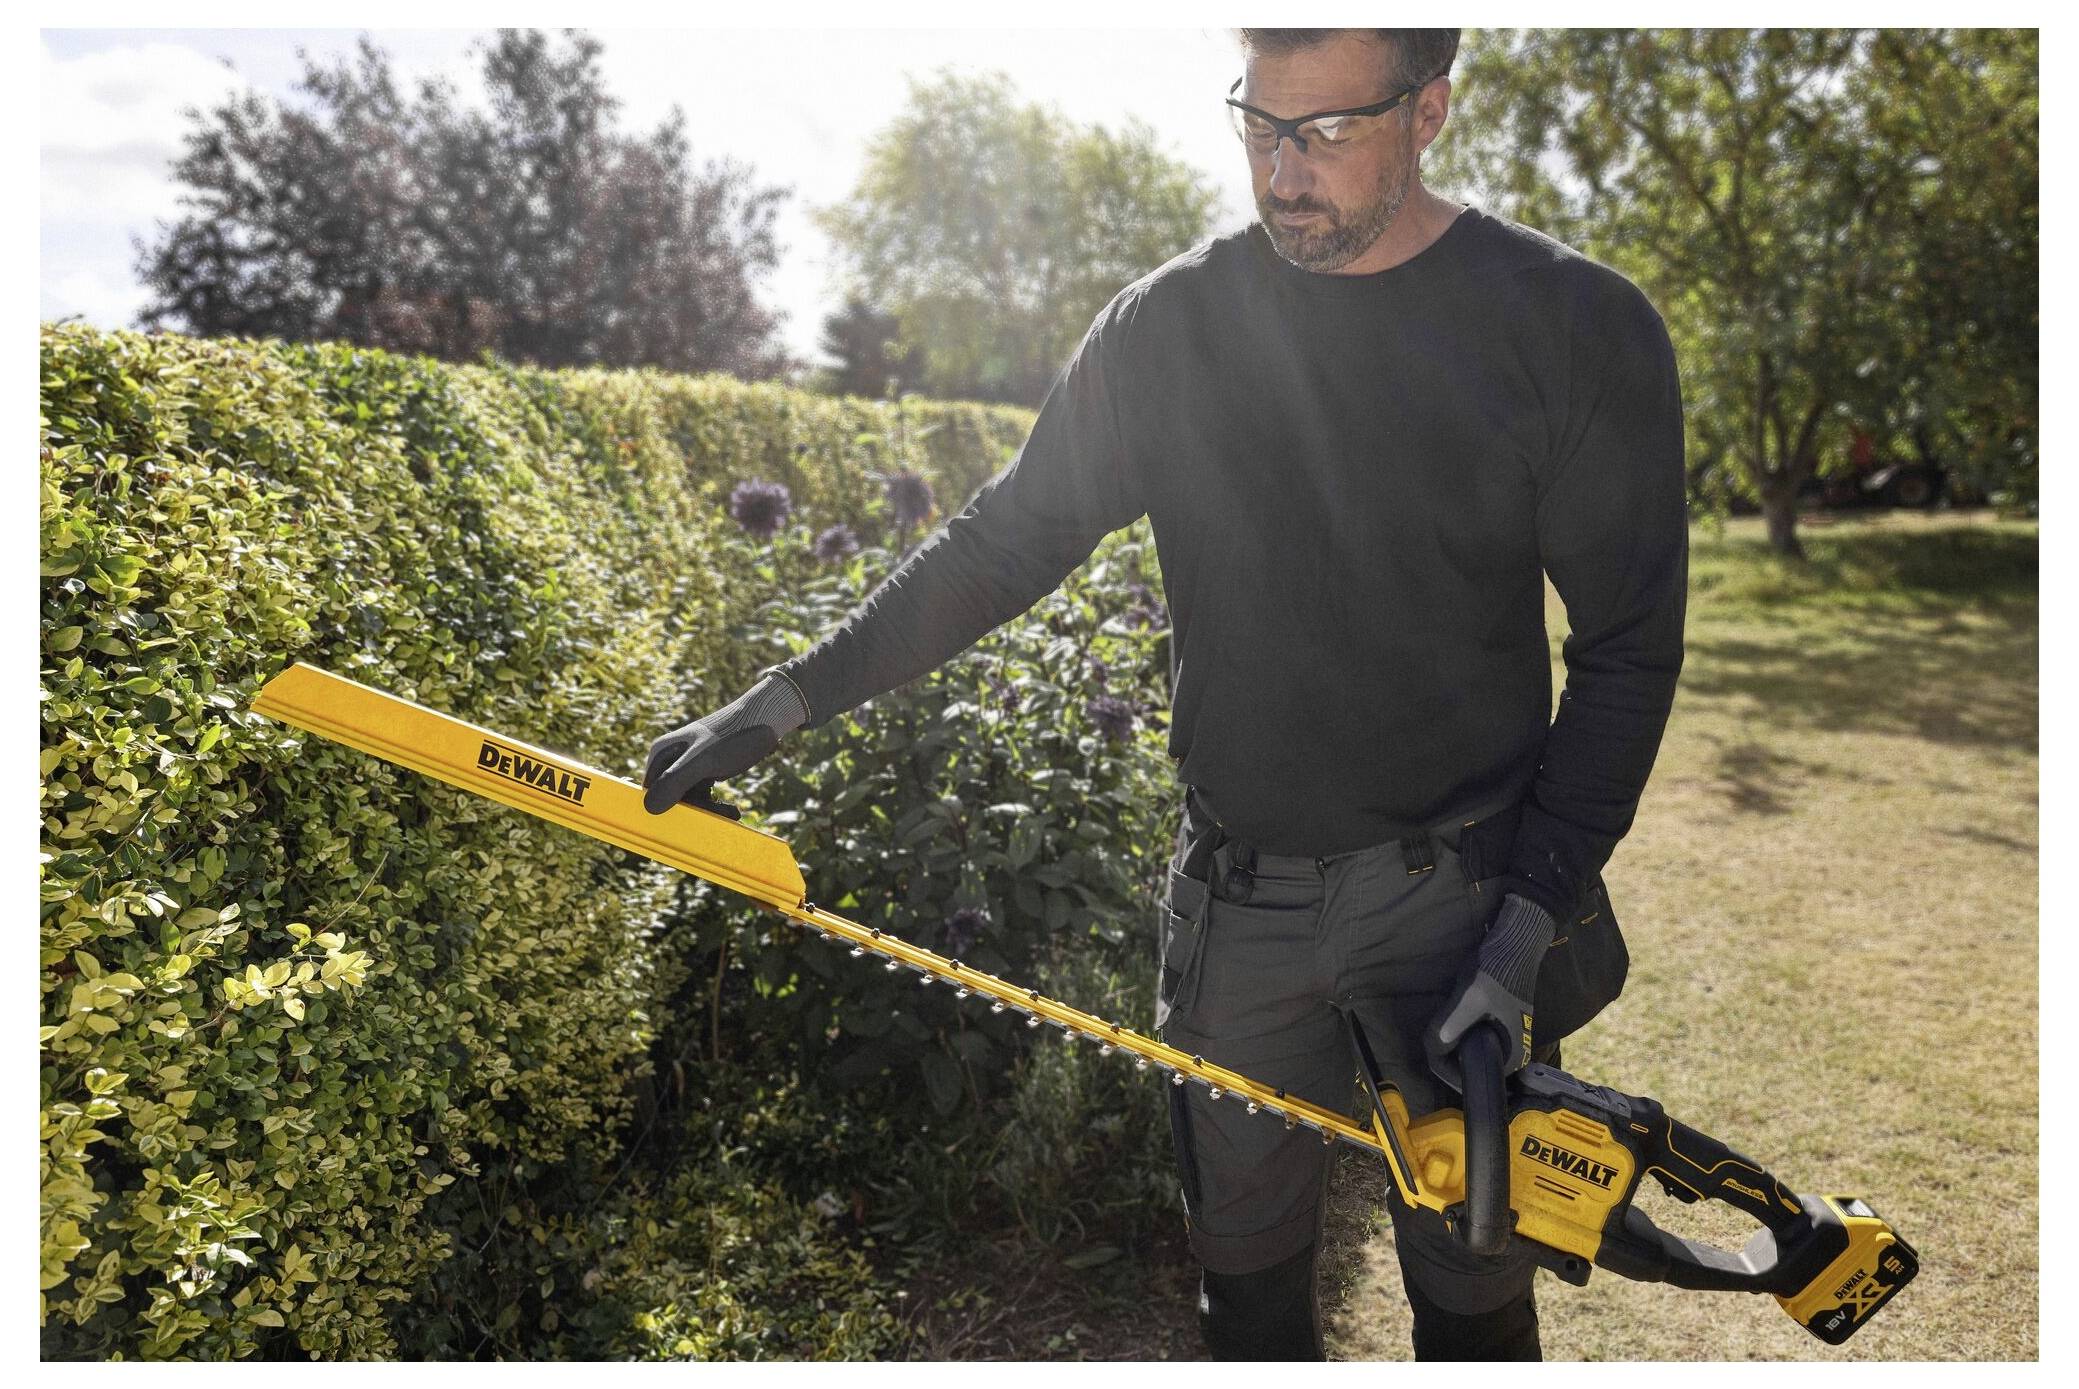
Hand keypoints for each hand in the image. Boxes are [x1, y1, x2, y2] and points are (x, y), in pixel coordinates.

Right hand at [641, 672, 808, 815]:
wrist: (767, 720)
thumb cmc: (735, 736)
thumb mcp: (704, 760)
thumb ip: (676, 780)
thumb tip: (649, 807)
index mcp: (661, 754)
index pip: (653, 794)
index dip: (674, 809)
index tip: (699, 816)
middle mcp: (670, 758)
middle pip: (672, 798)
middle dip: (699, 810)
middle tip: (727, 813)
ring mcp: (687, 764)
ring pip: (689, 799)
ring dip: (710, 809)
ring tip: (734, 812)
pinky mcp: (704, 769)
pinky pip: (702, 794)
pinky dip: (715, 804)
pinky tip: (732, 809)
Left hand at [1425, 893, 1555, 1091]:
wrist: (1514, 945)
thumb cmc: (1498, 973)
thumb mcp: (1471, 1000)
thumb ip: (1451, 1027)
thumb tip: (1432, 1048)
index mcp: (1511, 1057)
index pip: (1469, 1077)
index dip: (1445, 1066)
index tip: (1432, 1046)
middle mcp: (1510, 1054)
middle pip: (1467, 1066)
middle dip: (1446, 1054)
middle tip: (1433, 1033)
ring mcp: (1503, 1040)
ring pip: (1466, 1051)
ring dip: (1449, 1042)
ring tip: (1440, 1024)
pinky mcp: (1496, 1026)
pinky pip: (1470, 1038)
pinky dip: (1457, 1032)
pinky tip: (1450, 1016)